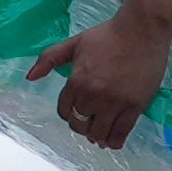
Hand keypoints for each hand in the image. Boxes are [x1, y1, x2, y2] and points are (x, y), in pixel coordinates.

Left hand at [24, 1, 171, 151]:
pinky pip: (121, 132)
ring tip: (100, 133)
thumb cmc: (109, 34)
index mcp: (76, 81)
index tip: (74, 113)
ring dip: (97, 136)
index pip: (65, 110)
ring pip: (99, 132)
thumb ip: (49, 58)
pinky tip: (113, 141)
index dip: (68, 114)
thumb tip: (30, 77)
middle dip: (82, 125)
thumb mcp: (75, 42)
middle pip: (81, 124)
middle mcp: (93, 95)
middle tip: (89, 123)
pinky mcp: (134, 106)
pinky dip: (114, 141)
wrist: (142, 29)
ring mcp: (115, 102)